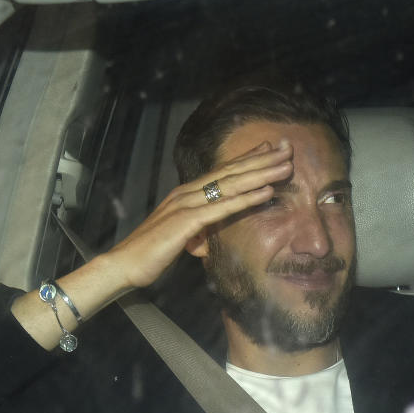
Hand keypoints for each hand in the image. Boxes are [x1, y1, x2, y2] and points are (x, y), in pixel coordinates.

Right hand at [11, 140, 291, 349]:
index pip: (223, 172)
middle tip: (287, 147)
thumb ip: (197, 231)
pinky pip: (222, 208)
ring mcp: (187, 204)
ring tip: (286, 165)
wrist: (125, 265)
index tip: (271, 149)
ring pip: (231, 184)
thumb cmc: (151, 253)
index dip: (248, 158)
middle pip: (231, 171)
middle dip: (261, 159)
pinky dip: (246, 198)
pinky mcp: (187, 222)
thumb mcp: (181, 238)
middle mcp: (188, 192)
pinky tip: (267, 193)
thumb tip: (207, 237)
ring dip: (261, 174)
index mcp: (186, 194)